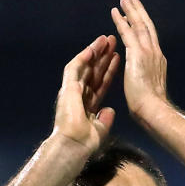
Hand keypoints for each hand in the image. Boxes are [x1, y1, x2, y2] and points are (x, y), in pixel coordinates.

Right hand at [52, 35, 119, 152]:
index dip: (109, 70)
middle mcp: (78, 94)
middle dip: (102, 56)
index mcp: (87, 103)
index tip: (117, 58)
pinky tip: (92, 49)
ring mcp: (71, 90)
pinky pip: (74, 69)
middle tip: (112, 41)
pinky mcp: (67, 89)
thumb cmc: (85, 142)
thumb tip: (110, 111)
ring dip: (94, 52)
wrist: (74, 146)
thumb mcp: (100, 129)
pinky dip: (83, 58)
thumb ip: (105, 119)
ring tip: (105, 40)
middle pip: (93, 70)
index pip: (101, 82)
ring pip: (84, 66)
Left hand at [111, 0, 169, 118]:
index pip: (150, 39)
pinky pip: (127, 32)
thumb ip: (148, 81)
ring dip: (131, 11)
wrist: (154, 110)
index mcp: (159, 62)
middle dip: (140, 12)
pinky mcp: (137, 54)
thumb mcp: (152, 90)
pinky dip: (121, 21)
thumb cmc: (152, 109)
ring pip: (139, 25)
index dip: (143, 26)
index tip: (136, 17)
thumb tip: (142, 83)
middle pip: (148, 27)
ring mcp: (148, 52)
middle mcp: (156, 53)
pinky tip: (115, 12)